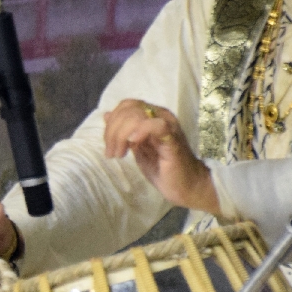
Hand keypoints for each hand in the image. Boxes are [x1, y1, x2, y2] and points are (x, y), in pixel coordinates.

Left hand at [103, 99, 218, 213]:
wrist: (185, 186)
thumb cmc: (162, 168)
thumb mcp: (136, 147)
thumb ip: (124, 131)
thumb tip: (106, 115)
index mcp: (152, 115)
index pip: (127, 105)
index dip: (113, 121)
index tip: (108, 144)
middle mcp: (161, 115)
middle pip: (129, 108)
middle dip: (112, 130)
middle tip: (111, 152)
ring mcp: (168, 125)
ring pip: (137, 115)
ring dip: (121, 135)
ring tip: (119, 154)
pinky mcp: (173, 138)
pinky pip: (156, 125)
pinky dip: (140, 131)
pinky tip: (133, 144)